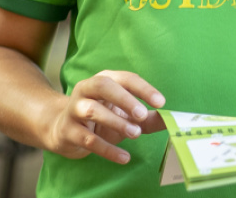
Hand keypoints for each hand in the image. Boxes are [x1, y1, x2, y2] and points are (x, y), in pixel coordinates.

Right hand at [44, 70, 165, 163]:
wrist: (63, 130)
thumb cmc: (102, 118)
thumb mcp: (125, 115)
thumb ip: (148, 117)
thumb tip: (172, 121)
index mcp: (105, 79)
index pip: (126, 78)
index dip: (144, 88)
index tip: (161, 102)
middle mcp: (87, 89)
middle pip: (104, 86)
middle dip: (125, 99)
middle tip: (143, 115)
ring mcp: (74, 108)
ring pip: (93, 110)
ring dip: (116, 121)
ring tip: (136, 134)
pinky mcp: (67, 130)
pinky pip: (88, 139)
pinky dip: (107, 149)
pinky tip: (124, 156)